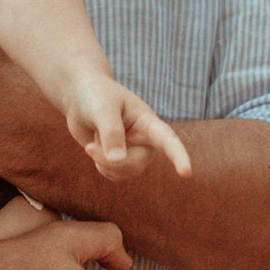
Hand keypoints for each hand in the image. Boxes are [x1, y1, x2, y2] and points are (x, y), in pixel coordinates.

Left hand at [64, 75, 192, 181]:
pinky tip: (95, 150)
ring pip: (125, 172)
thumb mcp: (102, 109)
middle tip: (89, 148)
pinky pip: (115, 175)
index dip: (178, 156)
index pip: (168, 140)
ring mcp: (133, 150)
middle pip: (137, 164)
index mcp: (148, 121)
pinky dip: (101, 166)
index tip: (186, 173)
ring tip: (93, 143)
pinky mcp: (121, 159)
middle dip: (112, 162)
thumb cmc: (96, 94)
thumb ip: (111, 133)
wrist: (82, 95)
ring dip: (103, 163)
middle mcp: (145, 139)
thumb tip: (118, 161)